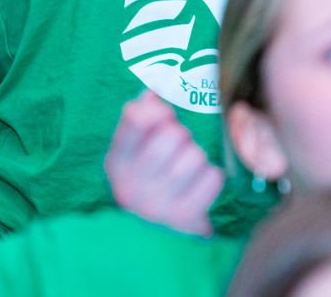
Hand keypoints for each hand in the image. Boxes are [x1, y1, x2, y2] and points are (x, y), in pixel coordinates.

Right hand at [104, 90, 221, 236]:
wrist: (150, 236)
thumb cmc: (147, 178)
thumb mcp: (133, 150)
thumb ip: (140, 118)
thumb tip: (151, 95)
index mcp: (117, 162)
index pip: (135, 119)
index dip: (156, 110)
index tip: (163, 113)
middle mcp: (133, 185)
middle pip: (173, 134)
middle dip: (180, 134)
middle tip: (177, 144)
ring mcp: (159, 204)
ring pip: (195, 155)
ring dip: (196, 156)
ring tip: (187, 167)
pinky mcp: (185, 217)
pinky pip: (213, 177)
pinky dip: (211, 177)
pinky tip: (198, 183)